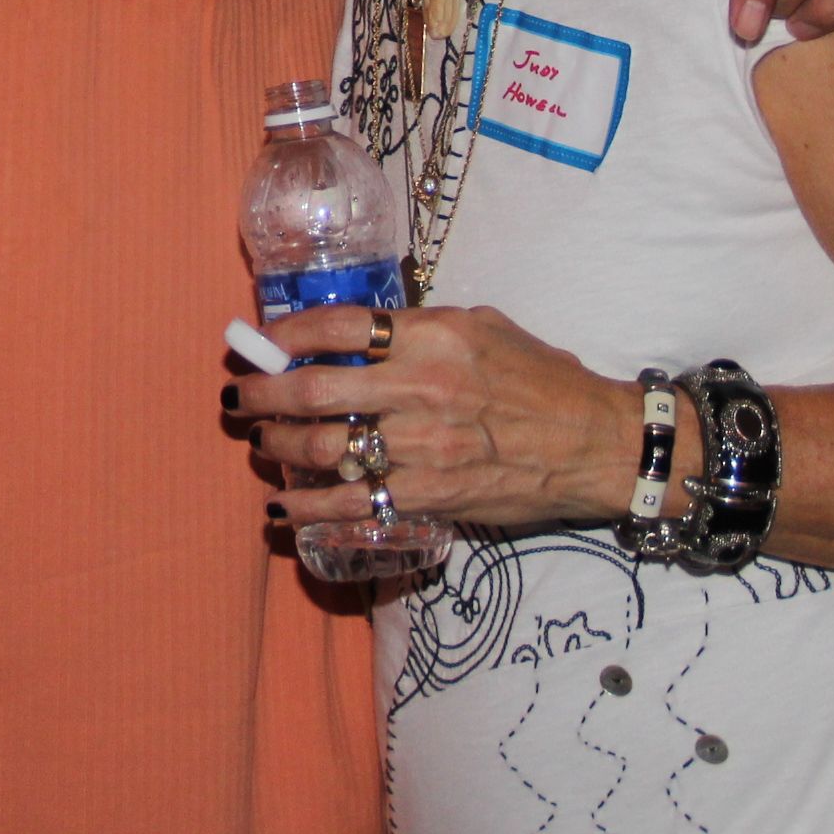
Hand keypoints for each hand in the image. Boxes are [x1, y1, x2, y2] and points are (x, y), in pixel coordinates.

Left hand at [228, 304, 637, 532]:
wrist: (595, 444)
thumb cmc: (540, 379)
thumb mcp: (480, 328)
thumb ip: (417, 328)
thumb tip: (351, 334)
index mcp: (433, 336)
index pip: (337, 326)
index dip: (286, 334)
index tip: (263, 343)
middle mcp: (422, 389)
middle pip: (314, 388)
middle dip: (262, 393)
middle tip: (238, 397)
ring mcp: (424, 447)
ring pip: (324, 447)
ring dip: (278, 445)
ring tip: (260, 440)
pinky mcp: (431, 496)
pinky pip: (352, 503)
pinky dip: (307, 507)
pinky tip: (281, 506)